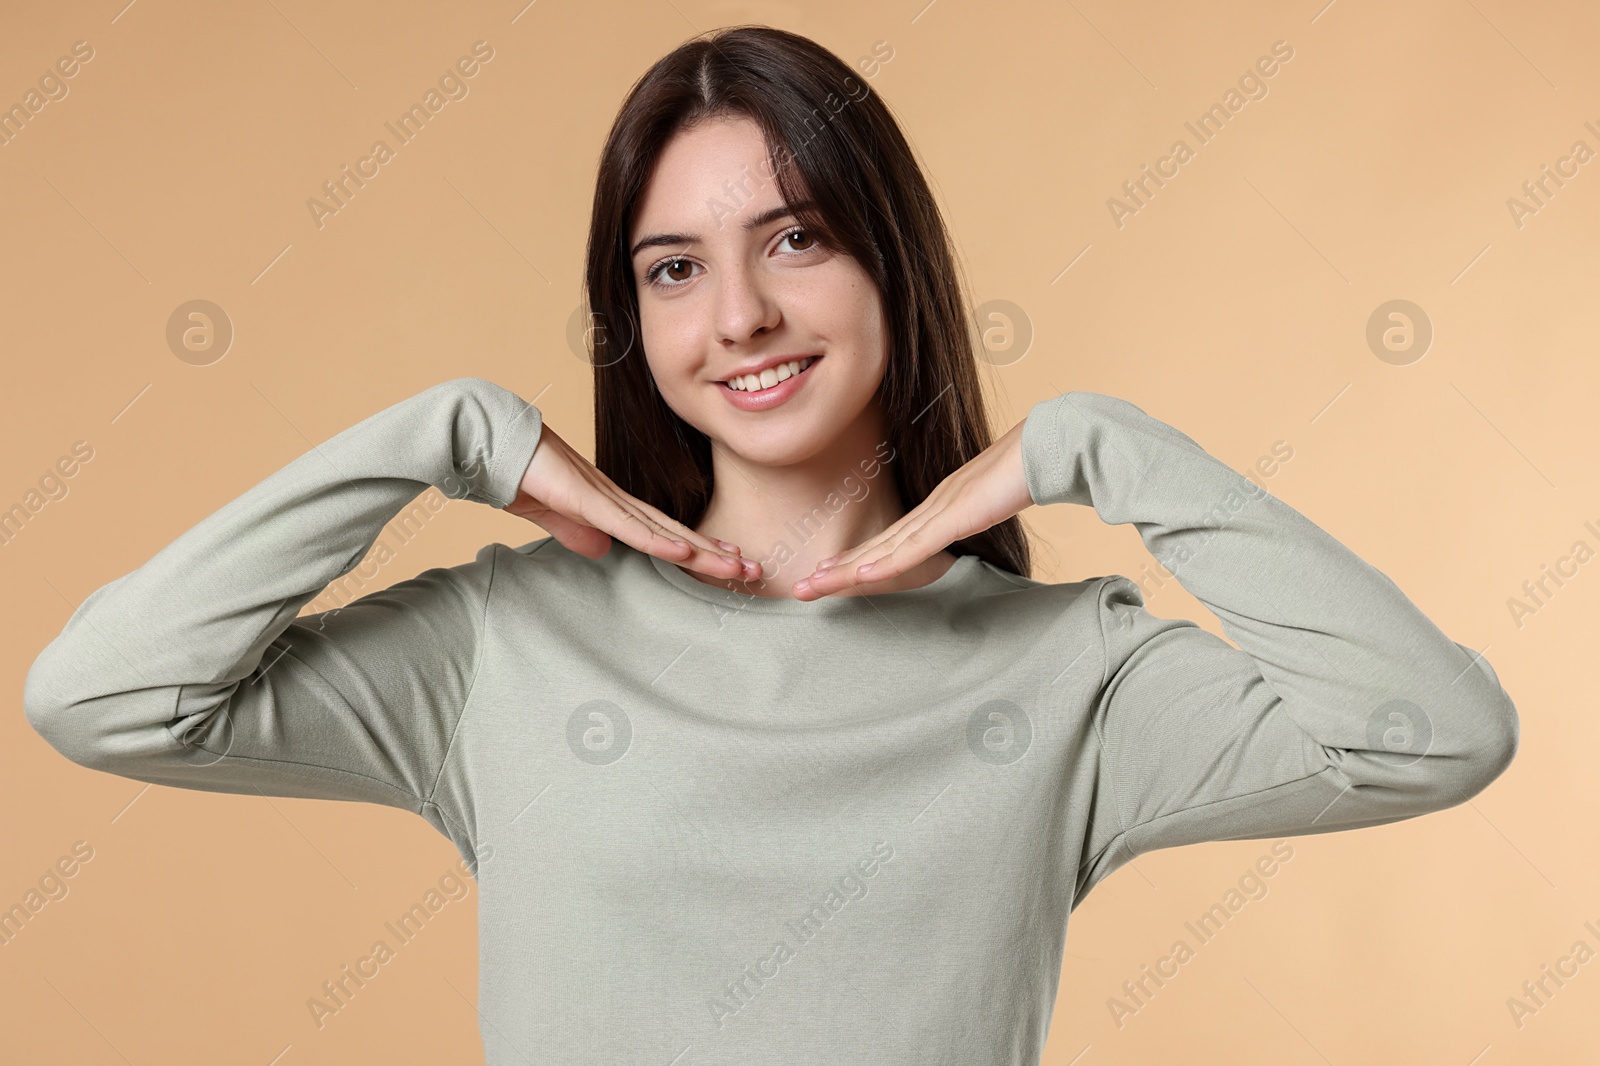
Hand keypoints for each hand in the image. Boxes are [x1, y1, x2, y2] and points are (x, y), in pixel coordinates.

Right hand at [502, 421, 760, 582]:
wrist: (489, 441)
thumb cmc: (517, 473)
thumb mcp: (553, 514)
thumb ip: (577, 531)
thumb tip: (598, 551)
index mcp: (612, 504)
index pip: (665, 531)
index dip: (700, 548)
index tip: (731, 561)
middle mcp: (618, 499)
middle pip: (677, 532)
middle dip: (717, 553)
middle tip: (757, 570)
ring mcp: (605, 498)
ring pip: (664, 531)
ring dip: (702, 551)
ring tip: (739, 567)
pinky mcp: (587, 498)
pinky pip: (629, 526)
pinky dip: (658, 540)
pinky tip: (685, 553)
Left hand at [793, 417, 1033, 599]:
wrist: (1048, 445)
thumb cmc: (1029, 469)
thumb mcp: (995, 500)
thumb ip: (978, 514)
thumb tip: (972, 523)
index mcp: (940, 505)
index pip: (892, 539)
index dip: (859, 557)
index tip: (832, 570)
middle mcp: (932, 507)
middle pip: (877, 546)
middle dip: (838, 569)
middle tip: (802, 587)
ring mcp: (941, 510)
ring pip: (885, 549)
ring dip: (847, 571)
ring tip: (814, 585)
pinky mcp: (956, 515)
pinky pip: (915, 547)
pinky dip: (886, 564)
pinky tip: (861, 577)